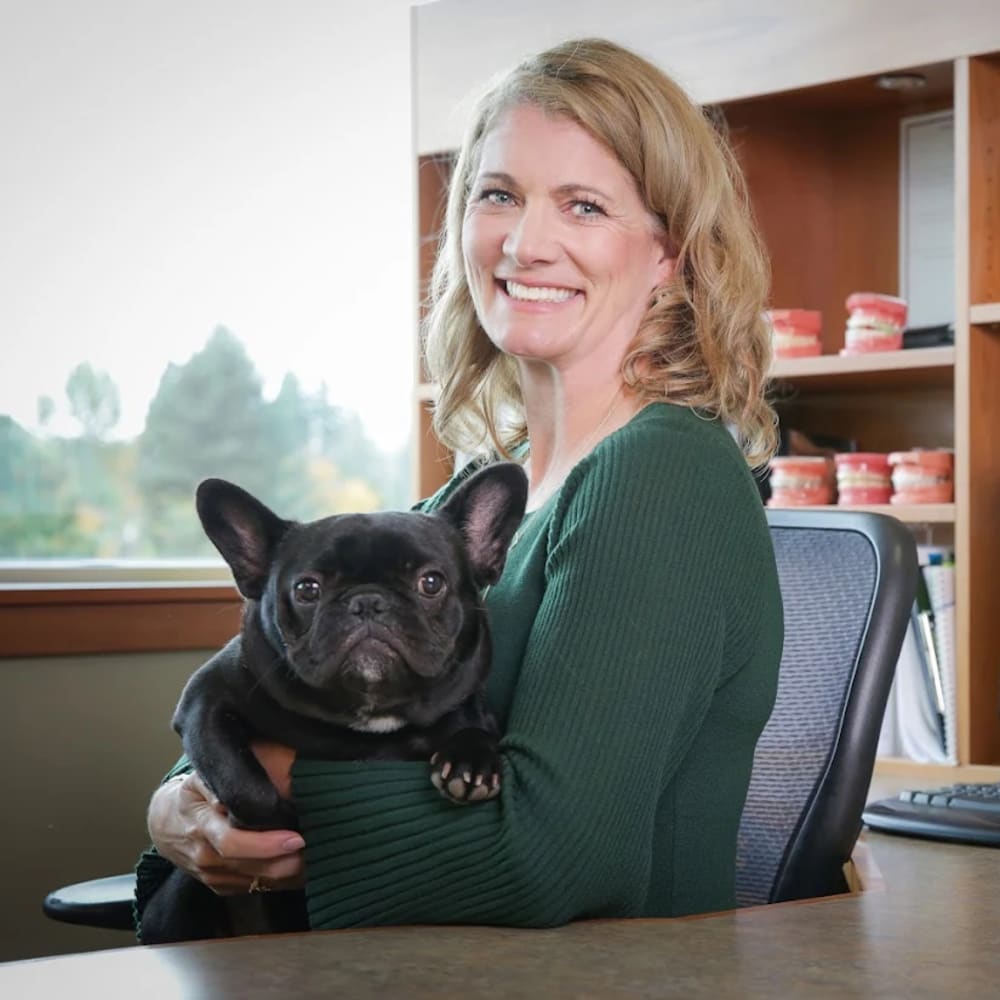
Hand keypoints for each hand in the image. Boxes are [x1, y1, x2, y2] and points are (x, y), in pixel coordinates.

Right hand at [146, 765, 303, 895]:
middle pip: (251, 867)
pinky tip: (302, 869)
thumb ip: (218, 783)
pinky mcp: (221, 887)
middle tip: (318, 849)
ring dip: (289, 874)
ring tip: (318, 858)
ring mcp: (212, 876)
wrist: (166, 824)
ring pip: (256, 882)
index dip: (265, 844)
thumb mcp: (198, 780)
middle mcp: (206, 856)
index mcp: (202, 826)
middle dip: (287, 862)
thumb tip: (231, 793)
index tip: (296, 837)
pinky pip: (255, 889)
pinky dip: (281, 881)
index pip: (232, 842)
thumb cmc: (191, 796)